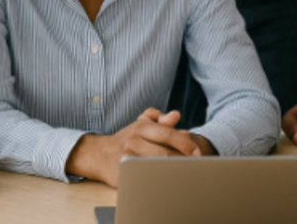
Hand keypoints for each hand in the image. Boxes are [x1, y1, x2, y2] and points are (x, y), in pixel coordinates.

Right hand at [69, 108, 204, 186]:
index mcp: (140, 126)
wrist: (99, 154)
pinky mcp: (123, 174)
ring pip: (155, 166)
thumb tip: (176, 116)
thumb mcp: (142, 122)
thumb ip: (159, 117)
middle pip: (163, 152)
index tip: (197, 152)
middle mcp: (133, 141)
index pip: (167, 133)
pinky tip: (168, 179)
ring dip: (172, 170)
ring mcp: (127, 158)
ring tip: (185, 171)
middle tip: (195, 164)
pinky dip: (158, 178)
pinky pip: (145, 177)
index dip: (184, 143)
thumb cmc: (127, 138)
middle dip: (182, 159)